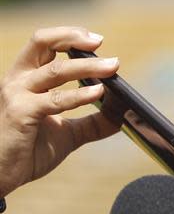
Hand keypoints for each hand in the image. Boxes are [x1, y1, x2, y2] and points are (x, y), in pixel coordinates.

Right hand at [0, 26, 121, 197]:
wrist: (0, 178)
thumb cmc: (27, 151)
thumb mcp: (67, 133)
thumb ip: (92, 122)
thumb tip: (121, 116)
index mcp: (26, 78)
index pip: (45, 43)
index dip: (69, 36)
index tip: (97, 40)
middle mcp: (18, 81)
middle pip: (43, 43)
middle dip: (74, 38)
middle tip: (102, 43)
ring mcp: (16, 95)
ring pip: (55, 70)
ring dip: (89, 66)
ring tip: (113, 66)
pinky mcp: (20, 113)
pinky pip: (55, 99)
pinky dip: (80, 94)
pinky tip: (100, 93)